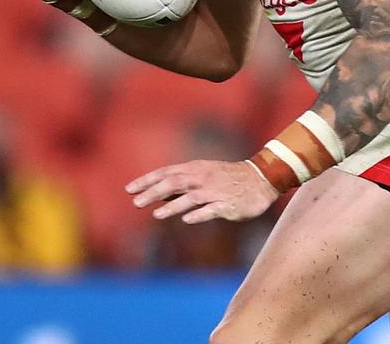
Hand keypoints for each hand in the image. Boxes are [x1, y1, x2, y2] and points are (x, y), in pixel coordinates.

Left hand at [126, 159, 278, 223]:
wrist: (261, 178)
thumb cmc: (228, 177)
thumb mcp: (204, 173)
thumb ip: (183, 183)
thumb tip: (159, 193)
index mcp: (196, 169)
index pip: (166, 172)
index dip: (147, 180)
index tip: (129, 189)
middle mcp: (203, 178)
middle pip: (175, 182)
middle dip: (154, 191)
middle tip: (135, 202)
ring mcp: (215, 191)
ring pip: (191, 197)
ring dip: (173, 205)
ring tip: (156, 214)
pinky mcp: (228, 204)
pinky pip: (211, 209)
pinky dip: (199, 214)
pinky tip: (187, 220)